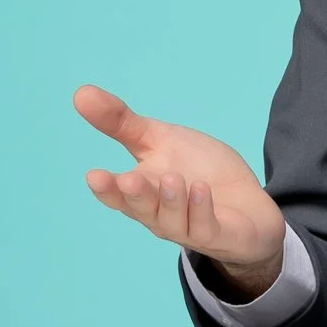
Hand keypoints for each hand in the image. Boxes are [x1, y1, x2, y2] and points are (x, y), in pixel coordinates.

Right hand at [75, 84, 286, 300]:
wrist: (246, 200)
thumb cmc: (196, 169)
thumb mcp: (159, 139)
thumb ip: (121, 122)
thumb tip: (80, 93)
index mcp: (142, 192)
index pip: (118, 195)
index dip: (107, 188)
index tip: (94, 175)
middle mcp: (159, 215)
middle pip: (142, 209)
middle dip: (135, 196)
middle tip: (128, 179)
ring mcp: (188, 227)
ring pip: (172, 220)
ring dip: (171, 201)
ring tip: (172, 179)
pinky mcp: (217, 234)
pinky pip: (205, 227)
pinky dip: (201, 210)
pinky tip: (201, 190)